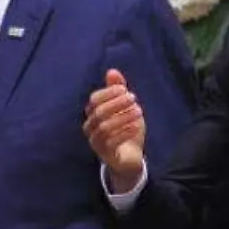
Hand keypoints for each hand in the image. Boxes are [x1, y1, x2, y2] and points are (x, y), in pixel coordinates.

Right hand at [83, 69, 144, 191]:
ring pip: (104, 127)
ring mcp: (95, 142)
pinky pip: (111, 142)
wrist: (130, 158)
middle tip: (133, 98)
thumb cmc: (125, 129)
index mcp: (92, 114)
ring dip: (122, 117)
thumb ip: (118, 90)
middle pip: (98, 112)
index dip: (109, 92)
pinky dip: (125, 131)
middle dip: (117, 103)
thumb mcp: (125, 107)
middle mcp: (90, 127)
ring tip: (139, 111)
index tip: (125, 89)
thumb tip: (112, 71)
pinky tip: (137, 125)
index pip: (94, 99)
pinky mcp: (105, 154)